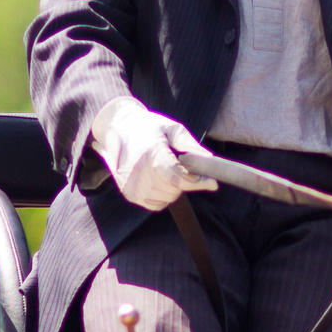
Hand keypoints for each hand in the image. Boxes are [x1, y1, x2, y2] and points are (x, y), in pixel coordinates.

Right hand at [91, 96, 217, 210]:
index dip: (197, 182)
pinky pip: (156, 205)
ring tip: (168, 171)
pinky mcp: (128, 193)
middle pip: (174, 190)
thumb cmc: (148, 127)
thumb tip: (208, 159)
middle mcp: (138, 172)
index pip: (177, 177)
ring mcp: (131, 185)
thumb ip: (189, 144)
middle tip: (183, 168)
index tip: (212, 182)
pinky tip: (159, 180)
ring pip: (167, 199)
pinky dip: (163, 196)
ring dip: (174, 189)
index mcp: (151, 153)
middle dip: (186, 182)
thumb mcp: (171, 128)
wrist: (119, 128)